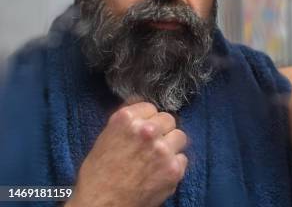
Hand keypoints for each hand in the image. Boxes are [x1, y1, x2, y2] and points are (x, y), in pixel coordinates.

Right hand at [66, 102, 187, 206]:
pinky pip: (182, 158)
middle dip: (161, 130)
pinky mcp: (174, 168)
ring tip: (158, 158)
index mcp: (127, 119)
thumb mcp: (105, 138)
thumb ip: (126, 122)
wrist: (102, 206)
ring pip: (179, 136)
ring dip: (171, 145)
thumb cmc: (98, 175)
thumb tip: (140, 106)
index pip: (150, 107)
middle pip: (168, 119)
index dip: (147, 119)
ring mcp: (163, 149)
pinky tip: (160, 172)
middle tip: (152, 144)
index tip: (143, 129)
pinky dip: (174, 165)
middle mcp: (148, 130)